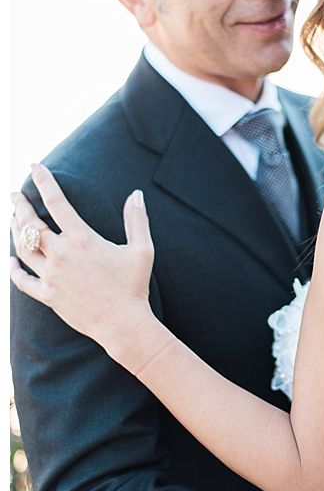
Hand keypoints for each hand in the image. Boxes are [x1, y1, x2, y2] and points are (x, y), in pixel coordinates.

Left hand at [11, 165, 157, 353]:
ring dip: (14, 231)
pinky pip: (22, 279)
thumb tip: (136, 195)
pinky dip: (14, 269)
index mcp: (82, 239)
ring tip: (13, 220)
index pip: (56, 202)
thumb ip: (137, 220)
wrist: (123, 323)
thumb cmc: (134, 286)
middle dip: (19, 205)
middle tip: (15, 195)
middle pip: (30, 223)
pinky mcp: (47, 295)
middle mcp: (61, 254)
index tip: (34, 167)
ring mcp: (50, 275)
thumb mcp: (142, 250)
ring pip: (22, 248)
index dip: (44, 181)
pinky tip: (11, 261)